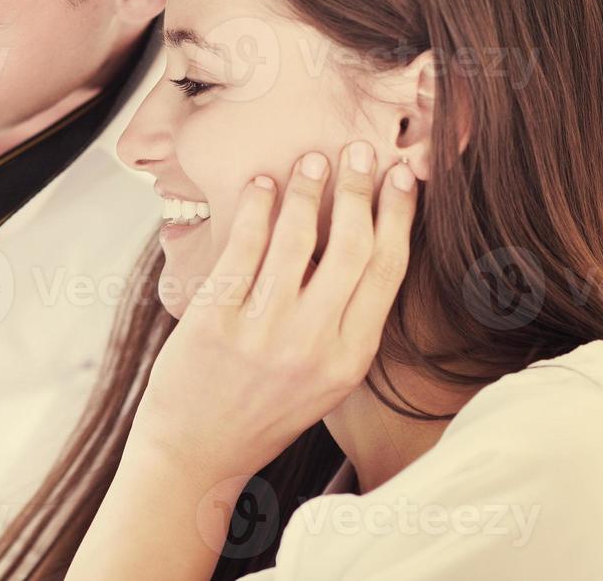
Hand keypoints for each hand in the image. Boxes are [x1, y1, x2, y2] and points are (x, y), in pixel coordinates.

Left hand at [131, 140, 417, 481]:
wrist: (197, 452)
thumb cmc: (263, 408)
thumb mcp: (324, 378)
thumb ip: (346, 322)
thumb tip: (362, 240)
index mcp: (350, 358)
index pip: (387, 270)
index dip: (399, 215)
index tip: (404, 175)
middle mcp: (314, 344)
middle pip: (351, 246)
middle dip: (359, 190)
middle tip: (359, 151)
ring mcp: (264, 331)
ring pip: (298, 239)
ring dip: (307, 190)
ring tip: (311, 160)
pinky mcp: (216, 320)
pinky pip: (244, 249)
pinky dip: (257, 209)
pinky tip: (263, 185)